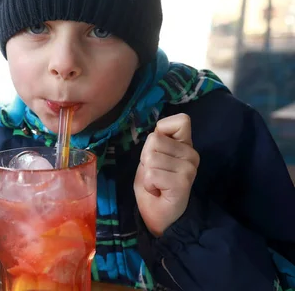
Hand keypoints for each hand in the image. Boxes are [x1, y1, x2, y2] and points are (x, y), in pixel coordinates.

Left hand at [134, 113, 199, 236]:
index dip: (162, 130)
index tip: (160, 149)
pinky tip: (158, 191)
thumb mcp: (150, 158)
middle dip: (146, 157)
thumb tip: (157, 133)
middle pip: (154, 139)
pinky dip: (147, 184)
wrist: (158, 217)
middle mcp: (191, 154)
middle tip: (155, 174)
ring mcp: (189, 168)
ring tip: (157, 183)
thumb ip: (156, 143)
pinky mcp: (182, 182)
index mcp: (185, 145)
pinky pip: (151, 174)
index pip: (181, 120)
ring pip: (150, 157)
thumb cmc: (153, 185)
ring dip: (146, 173)